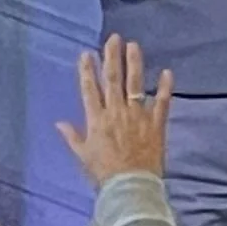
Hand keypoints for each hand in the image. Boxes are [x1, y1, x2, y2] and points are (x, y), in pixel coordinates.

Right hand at [56, 34, 173, 185]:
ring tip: (133, 45)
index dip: (87, 70)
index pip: (90, 89)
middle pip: (112, 80)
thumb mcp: (83, 155)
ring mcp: (137, 116)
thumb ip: (72, 137)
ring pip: (135, 84)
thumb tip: (59, 123)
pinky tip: (167, 72)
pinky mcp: (156, 124)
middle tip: (113, 38)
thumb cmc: (104, 173)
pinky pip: (162, 103)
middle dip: (111, 57)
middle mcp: (116, 112)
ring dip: (134, 63)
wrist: (130, 187)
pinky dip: (165, 88)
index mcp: (97, 119)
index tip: (86, 53)